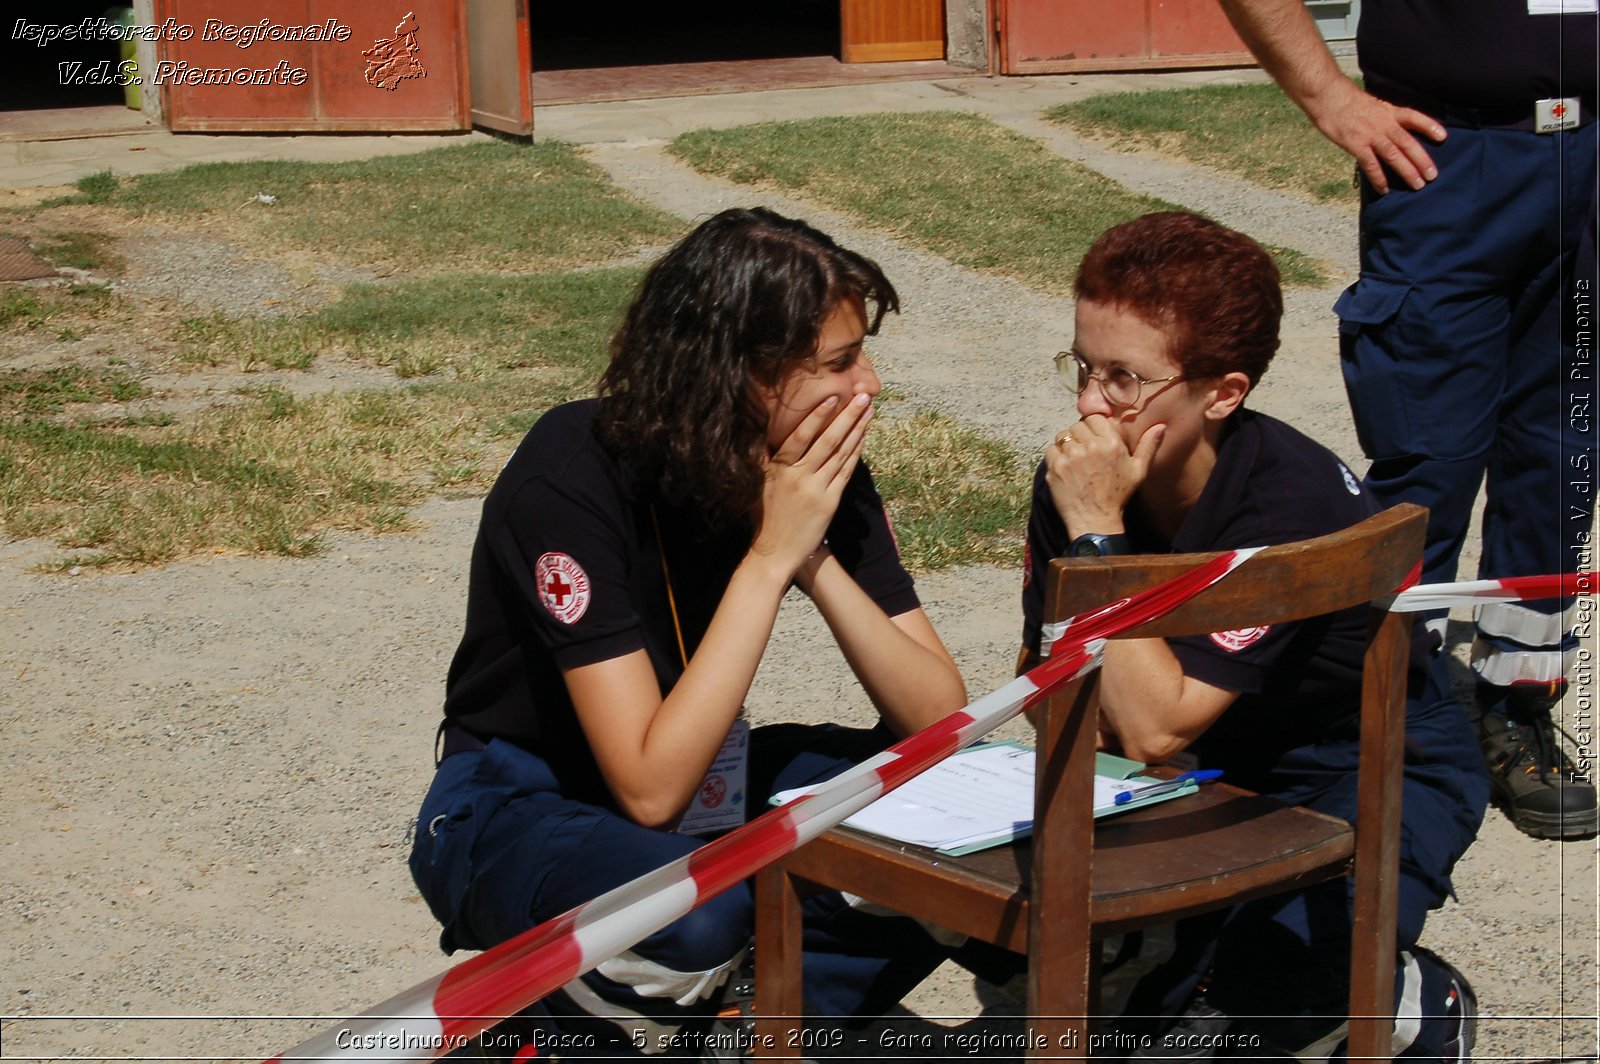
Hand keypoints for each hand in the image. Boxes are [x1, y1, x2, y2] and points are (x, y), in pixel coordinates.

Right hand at [752, 394, 871, 577]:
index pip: (801, 436)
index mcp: (780, 469)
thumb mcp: (755, 482)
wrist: (775, 552)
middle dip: (848, 417)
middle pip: (828, 441)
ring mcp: (817, 490)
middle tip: (863, 397)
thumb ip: (758, 455)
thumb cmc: (763, 515)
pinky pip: (846, 473)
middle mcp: (800, 477)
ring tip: (869, 411)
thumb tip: (755, 428)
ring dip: (857, 431)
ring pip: (841, 454)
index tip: (833, 397)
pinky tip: (863, 438)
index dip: (818, 416)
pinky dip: (856, 453)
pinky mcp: (830, 503)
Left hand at [1044, 415, 1162, 534]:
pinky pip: (1051, 450)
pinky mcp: (1056, 467)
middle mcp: (1091, 446)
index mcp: (1111, 443)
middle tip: (1084, 452)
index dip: (1092, 427)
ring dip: (1067, 445)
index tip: (1093, 439)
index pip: (1094, 418)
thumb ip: (1148, 446)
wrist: (1096, 520)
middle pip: (1077, 426)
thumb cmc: (1118, 496)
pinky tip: (1065, 468)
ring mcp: (1071, 456)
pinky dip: (1055, 456)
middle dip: (1080, 436)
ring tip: (1074, 461)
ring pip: (1063, 436)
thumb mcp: (1139, 471)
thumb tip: (1160, 426)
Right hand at [1306, 78, 1445, 192]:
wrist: (1327, 96)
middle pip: (1408, 143)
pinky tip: (1384, 189)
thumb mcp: (1371, 103)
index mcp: (1388, 111)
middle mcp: (1384, 123)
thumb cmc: (1345, 100)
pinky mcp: (1356, 145)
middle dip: (1422, 160)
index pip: (1414, 117)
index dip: (1429, 127)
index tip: (1443, 137)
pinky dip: (1378, 178)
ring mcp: (1370, 135)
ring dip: (1407, 171)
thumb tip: (1389, 128)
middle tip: (1432, 176)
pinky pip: (1371, 164)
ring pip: (1394, 155)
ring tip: (1418, 185)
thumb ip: (1382, 116)